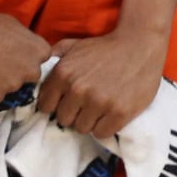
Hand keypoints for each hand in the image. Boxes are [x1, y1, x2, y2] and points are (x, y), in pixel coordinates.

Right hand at [0, 0, 52, 110]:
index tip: (9, 57)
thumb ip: (26, 46)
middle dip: (11, 76)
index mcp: (41, 53)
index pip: (37, 65)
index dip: (22, 63)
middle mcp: (31, 72)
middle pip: (23, 81)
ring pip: (3, 92)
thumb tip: (23, 54)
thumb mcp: (18, 28)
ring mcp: (10, 87)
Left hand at [36, 28, 166, 138]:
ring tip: (101, 105)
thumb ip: (53, 57)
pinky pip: (101, 133)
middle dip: (74, 113)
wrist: (140, 43)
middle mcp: (78, 89)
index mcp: (63, 73)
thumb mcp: (75, 45)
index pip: (45, 106)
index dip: (56, 104)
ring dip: (90, 120)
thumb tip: (36, 74)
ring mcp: (99, 102)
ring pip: (82, 128)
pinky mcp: (119, 113)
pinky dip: (105, 125)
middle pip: (63, 120)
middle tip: (88, 102)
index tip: (68, 101)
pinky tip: (111, 111)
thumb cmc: (105, 47)